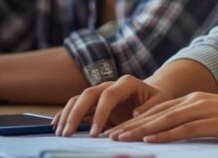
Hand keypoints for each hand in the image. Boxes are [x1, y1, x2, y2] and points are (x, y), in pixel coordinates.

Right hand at [53, 75, 169, 136]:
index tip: (95, 134)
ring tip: (61, 133)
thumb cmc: (156, 100)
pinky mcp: (93, 102)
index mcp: (126, 83)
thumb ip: (150, 107)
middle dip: (76, 114)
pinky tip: (57, 125)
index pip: (108, 95)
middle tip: (68, 133)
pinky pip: (75, 105)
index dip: (100, 114)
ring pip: (78, 99)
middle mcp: (110, 85)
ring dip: (68, 115)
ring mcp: (99, 92)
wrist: (150, 95)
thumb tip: (135, 113)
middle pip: (88, 94)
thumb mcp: (160, 102)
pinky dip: (65, 114)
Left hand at [106, 92, 217, 143]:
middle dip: (130, 126)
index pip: (158, 111)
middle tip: (108, 136)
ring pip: (165, 121)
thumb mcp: (216, 120)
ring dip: (140, 131)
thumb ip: (195, 124)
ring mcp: (205, 110)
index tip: (116, 130)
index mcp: (195, 100)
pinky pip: (184, 129)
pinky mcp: (214, 123)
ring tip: (120, 139)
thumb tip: (176, 135)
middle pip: (156, 115)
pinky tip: (150, 140)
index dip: (135, 121)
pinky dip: (165, 134)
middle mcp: (196, 101)